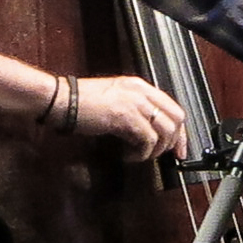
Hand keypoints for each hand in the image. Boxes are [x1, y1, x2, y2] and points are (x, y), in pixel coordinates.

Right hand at [63, 72, 189, 157]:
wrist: (62, 100)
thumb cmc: (81, 102)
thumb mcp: (115, 98)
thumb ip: (134, 108)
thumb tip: (149, 131)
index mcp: (140, 86)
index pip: (173, 108)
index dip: (180, 132)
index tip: (178, 149)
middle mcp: (141, 92)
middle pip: (176, 119)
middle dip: (173, 142)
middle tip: (163, 156)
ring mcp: (134, 103)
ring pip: (165, 131)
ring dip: (155, 150)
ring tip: (140, 155)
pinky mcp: (125, 116)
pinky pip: (147, 140)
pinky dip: (141, 154)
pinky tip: (128, 155)